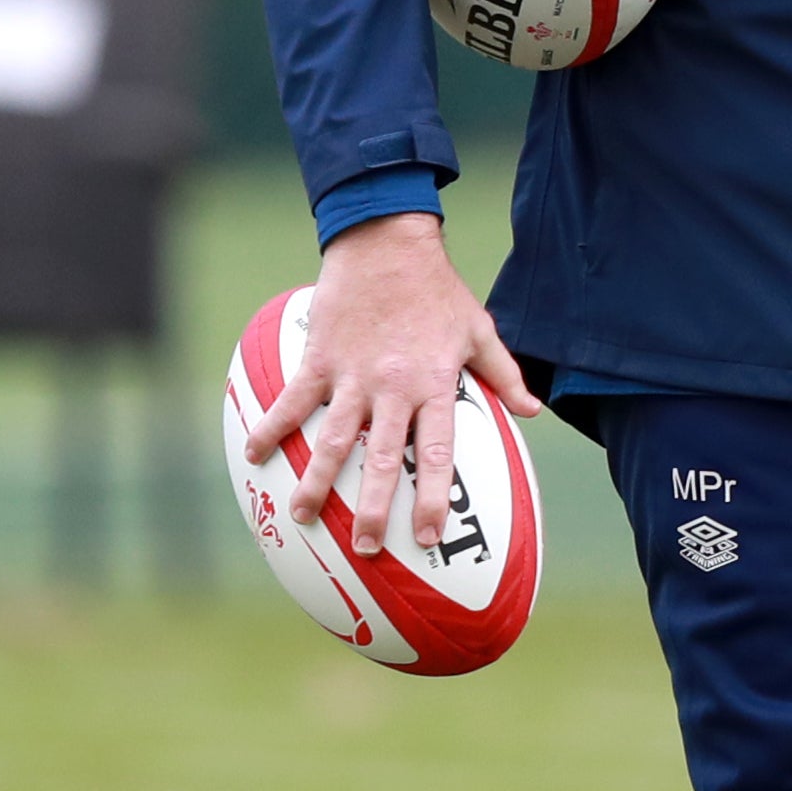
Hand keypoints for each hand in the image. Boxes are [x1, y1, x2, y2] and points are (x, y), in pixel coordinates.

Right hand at [242, 211, 540, 557]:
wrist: (387, 242)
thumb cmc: (438, 289)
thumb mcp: (480, 330)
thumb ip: (504, 376)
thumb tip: (535, 411)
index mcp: (435, 385)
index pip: (438, 452)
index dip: (434, 496)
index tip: (430, 535)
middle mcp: (393, 388)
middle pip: (382, 459)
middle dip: (374, 507)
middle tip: (367, 548)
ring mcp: (352, 375)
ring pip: (332, 439)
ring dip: (317, 481)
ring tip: (304, 516)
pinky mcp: (319, 358)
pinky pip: (292, 401)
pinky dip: (272, 427)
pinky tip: (256, 456)